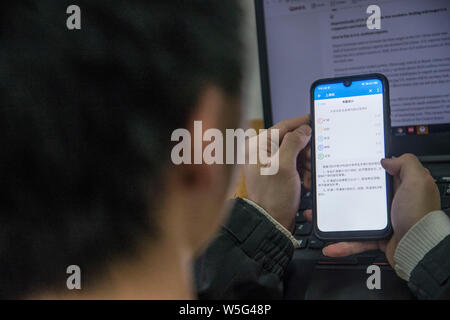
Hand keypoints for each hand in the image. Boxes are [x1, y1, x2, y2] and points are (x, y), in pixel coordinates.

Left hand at [244, 115, 311, 231]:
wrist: (272, 222)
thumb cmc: (273, 197)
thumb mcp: (284, 167)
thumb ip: (293, 143)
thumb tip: (304, 130)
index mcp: (258, 147)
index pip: (282, 126)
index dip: (300, 123)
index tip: (315, 119)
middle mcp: (262, 153)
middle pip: (292, 140)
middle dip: (306, 151)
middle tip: (314, 159)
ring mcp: (270, 163)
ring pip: (297, 153)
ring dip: (307, 163)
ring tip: (309, 176)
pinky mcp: (278, 173)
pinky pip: (296, 165)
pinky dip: (305, 172)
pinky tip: (306, 182)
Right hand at [319, 154, 440, 266]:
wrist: (419, 249)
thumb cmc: (420, 216)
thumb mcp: (418, 181)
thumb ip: (406, 164)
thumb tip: (387, 160)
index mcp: (401, 188)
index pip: (380, 174)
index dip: (364, 169)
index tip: (348, 167)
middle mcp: (392, 203)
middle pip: (361, 195)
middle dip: (342, 196)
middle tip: (328, 193)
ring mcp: (383, 221)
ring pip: (354, 218)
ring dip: (336, 222)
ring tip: (322, 221)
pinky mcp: (377, 237)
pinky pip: (356, 240)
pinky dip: (344, 244)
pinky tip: (331, 246)